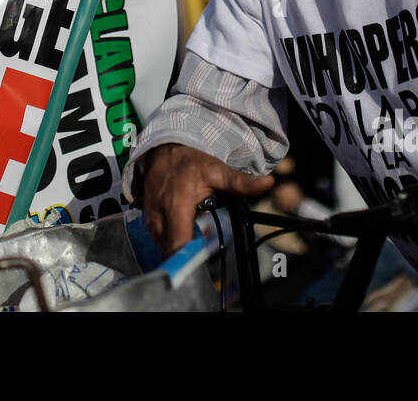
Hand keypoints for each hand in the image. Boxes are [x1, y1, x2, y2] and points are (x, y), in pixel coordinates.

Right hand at [140, 143, 274, 255]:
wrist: (161, 154)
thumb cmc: (189, 163)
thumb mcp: (216, 170)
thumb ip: (241, 182)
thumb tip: (268, 183)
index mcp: (176, 205)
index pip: (179, 244)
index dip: (191, 259)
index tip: (206, 263)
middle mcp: (160, 218)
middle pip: (173, 254)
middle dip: (190, 259)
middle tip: (207, 254)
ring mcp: (152, 224)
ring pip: (166, 251)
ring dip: (183, 253)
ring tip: (198, 244)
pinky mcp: (149, 226)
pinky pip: (162, 245)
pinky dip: (175, 247)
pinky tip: (187, 238)